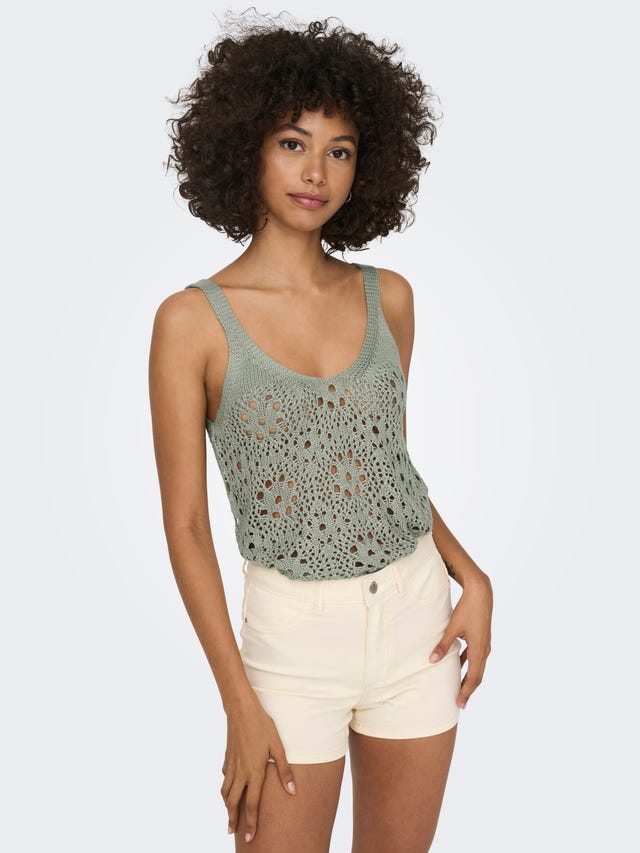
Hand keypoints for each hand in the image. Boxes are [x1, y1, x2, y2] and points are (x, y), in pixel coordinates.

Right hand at [221, 696, 296, 842]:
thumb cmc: (262, 725)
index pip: (252, 804)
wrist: (241, 709)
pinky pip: (225, 776)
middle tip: (232, 831)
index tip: (250, 837)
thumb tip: (292, 791)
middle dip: (233, 818)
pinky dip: (225, 786)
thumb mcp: (277, 746)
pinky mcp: (227, 756)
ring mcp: (231, 764)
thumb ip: (284, 770)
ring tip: (229, 814)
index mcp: (254, 772)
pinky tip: (228, 786)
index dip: (251, 822)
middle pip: (233, 802)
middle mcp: (240, 772)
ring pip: (225, 791)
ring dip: (227, 805)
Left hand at [429, 572, 492, 708]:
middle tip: (460, 703)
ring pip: (478, 667)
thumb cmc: (467, 609)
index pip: (474, 677)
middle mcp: (484, 649)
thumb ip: (442, 645)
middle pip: (477, 676)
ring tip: (460, 689)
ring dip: (469, 678)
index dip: (466, 691)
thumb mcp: (453, 627)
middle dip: (468, 690)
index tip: (460, 703)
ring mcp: (485, 644)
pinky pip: (476, 657)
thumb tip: (431, 660)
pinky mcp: (482, 639)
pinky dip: (468, 665)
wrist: (481, 593)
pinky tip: (458, 666)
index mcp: (479, 649)